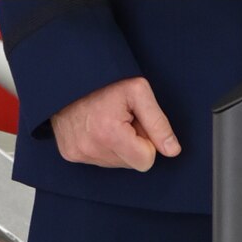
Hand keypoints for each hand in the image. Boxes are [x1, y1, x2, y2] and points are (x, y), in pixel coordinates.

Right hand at [50, 77, 181, 172]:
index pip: (146, 161)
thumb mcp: (139, 92)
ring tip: (108, 122)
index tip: (136, 122)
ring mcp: (78, 153)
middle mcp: (90, 148)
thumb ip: (158, 123)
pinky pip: (99, 161)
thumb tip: (172, 151)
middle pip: (131, 164)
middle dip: (133, 144)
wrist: (69, 77)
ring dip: (118, 146)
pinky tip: (97, 128)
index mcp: (109, 134)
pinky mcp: (69, 154)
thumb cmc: (106, 82)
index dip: (147, 142)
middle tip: (122, 120)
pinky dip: (103, 147)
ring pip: (116, 164)